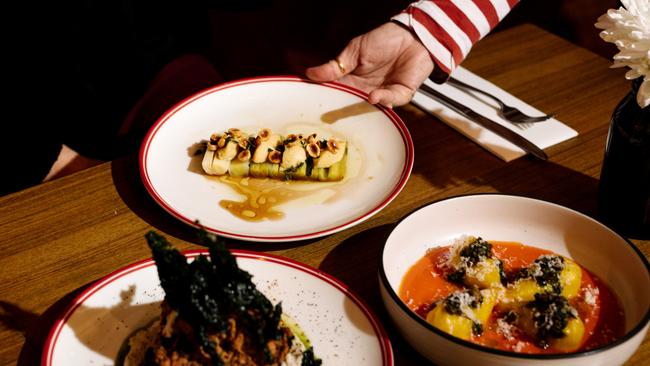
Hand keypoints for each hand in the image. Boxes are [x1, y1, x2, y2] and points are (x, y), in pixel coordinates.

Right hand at [306, 22, 433, 107]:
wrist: (413, 35)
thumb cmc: (385, 39)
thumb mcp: (355, 50)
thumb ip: (336, 65)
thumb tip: (311, 73)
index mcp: (354, 79)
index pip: (337, 91)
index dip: (326, 97)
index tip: (313, 102)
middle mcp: (367, 90)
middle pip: (352, 104)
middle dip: (342, 111)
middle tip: (329, 115)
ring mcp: (384, 93)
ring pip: (371, 107)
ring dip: (362, 107)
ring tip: (351, 106)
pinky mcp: (400, 93)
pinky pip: (390, 100)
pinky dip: (382, 99)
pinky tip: (373, 97)